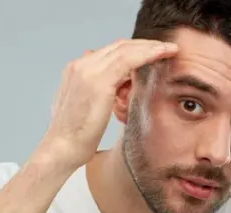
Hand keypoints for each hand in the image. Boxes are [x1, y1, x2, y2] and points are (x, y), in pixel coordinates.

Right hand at [37, 39, 177, 169]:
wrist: (60, 149)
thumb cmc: (74, 137)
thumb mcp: (84, 110)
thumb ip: (94, 95)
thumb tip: (110, 91)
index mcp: (76, 70)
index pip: (109, 52)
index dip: (133, 50)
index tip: (152, 55)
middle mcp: (80, 65)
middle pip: (118, 46)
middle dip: (144, 45)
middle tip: (165, 48)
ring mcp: (88, 70)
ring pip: (125, 49)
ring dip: (150, 47)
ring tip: (169, 50)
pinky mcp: (99, 81)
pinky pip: (128, 59)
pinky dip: (147, 54)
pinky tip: (162, 55)